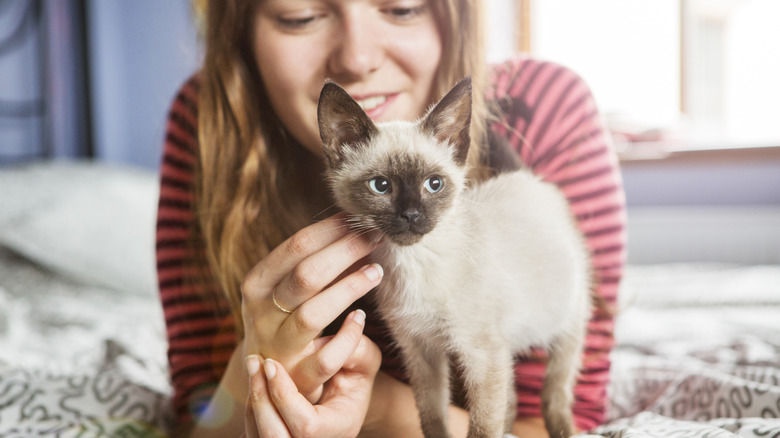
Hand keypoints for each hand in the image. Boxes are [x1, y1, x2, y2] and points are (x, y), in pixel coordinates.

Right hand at [240, 214, 382, 401]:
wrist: (264, 376)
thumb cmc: (283, 317)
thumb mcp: (284, 288)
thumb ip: (311, 261)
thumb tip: (354, 227)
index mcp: (257, 283)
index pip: (296, 246)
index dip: (332, 230)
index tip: (359, 219)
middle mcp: (261, 313)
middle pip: (306, 276)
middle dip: (345, 252)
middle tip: (375, 238)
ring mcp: (277, 346)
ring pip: (313, 315)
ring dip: (350, 289)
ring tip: (376, 272)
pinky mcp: (296, 375)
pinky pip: (326, 358)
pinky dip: (347, 337)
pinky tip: (362, 318)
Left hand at [244, 321, 381, 437]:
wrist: (347, 397)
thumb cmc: (356, 378)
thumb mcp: (364, 362)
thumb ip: (357, 346)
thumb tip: (353, 318)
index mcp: (340, 426)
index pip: (307, 425)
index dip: (285, 397)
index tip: (272, 363)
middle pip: (276, 437)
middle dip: (261, 398)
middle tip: (255, 361)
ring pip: (260, 436)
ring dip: (253, 400)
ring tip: (253, 365)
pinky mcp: (279, 437)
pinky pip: (255, 432)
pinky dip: (252, 408)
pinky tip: (255, 380)